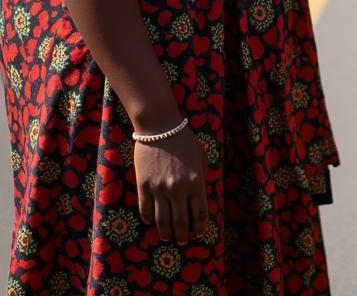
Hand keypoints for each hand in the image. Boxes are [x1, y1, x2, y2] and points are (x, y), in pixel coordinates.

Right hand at [134, 127, 207, 243]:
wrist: (159, 128)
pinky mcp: (143, 186)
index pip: (200, 213)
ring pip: (162, 220)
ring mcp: (159, 189)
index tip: (199, 234)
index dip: (200, 227)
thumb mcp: (200, 157)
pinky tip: (152, 223)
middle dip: (183, 235)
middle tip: (183, 241)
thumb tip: (199, 195)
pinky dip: (149, 219)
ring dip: (166, 233)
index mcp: (195, 181)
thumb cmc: (184, 140)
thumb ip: (201, 176)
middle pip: (181, 222)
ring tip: (169, 237)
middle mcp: (178, 189)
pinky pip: (146, 210)